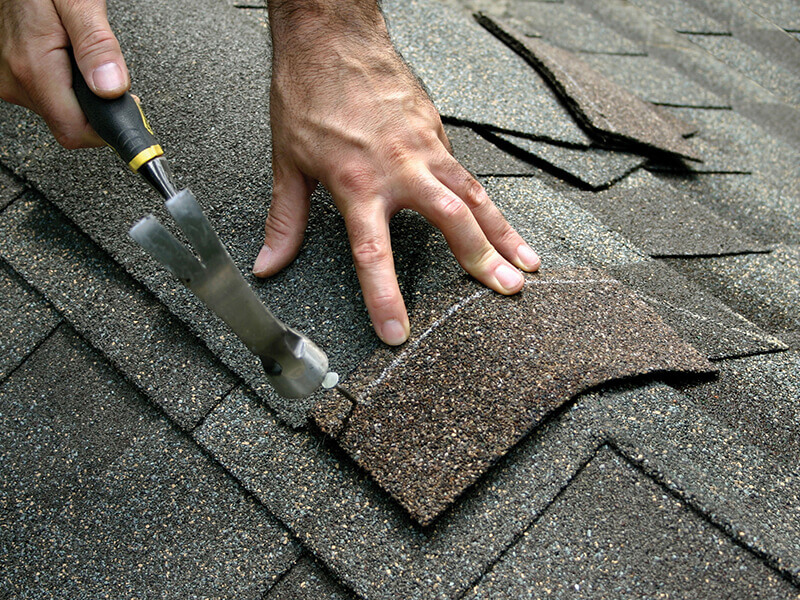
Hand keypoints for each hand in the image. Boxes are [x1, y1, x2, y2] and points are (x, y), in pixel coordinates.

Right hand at [0, 0, 128, 147]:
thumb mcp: (80, 4)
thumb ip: (97, 47)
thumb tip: (112, 88)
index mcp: (34, 67)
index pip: (75, 131)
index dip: (107, 129)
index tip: (128, 115)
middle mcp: (17, 78)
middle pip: (70, 124)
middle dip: (99, 109)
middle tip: (114, 80)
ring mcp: (12, 78)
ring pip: (61, 111)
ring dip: (84, 96)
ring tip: (88, 61)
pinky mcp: (14, 74)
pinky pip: (50, 95)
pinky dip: (70, 86)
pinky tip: (73, 62)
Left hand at [255, 0, 540, 344]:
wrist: (331, 34)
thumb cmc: (307, 92)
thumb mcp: (286, 161)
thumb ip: (285, 220)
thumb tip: (269, 263)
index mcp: (356, 182)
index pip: (374, 253)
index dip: (386, 296)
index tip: (397, 332)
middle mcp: (398, 166)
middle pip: (451, 219)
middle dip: (482, 258)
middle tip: (509, 289)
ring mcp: (424, 145)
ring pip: (474, 193)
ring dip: (504, 230)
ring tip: (529, 262)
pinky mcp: (436, 128)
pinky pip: (463, 169)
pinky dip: (484, 198)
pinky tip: (496, 220)